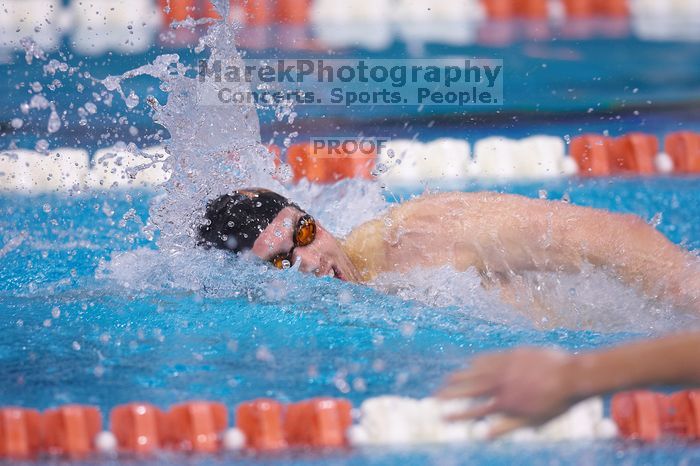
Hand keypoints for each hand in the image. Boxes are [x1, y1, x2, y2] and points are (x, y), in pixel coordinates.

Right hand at [436, 348, 577, 436]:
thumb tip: (483, 437)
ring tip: (446, 380)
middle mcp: (499, 384)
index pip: (473, 411)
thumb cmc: (555, 403)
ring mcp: (504, 367)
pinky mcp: (511, 355)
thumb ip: (506, 427)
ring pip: (475, 372)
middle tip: (434, 396)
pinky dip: (477, 362)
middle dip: (449, 394)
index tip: (442, 416)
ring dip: (459, 377)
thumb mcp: (532, 421)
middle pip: (468, 389)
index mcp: (504, 402)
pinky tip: (470, 363)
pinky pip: (488, 357)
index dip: (456, 414)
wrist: (572, 375)